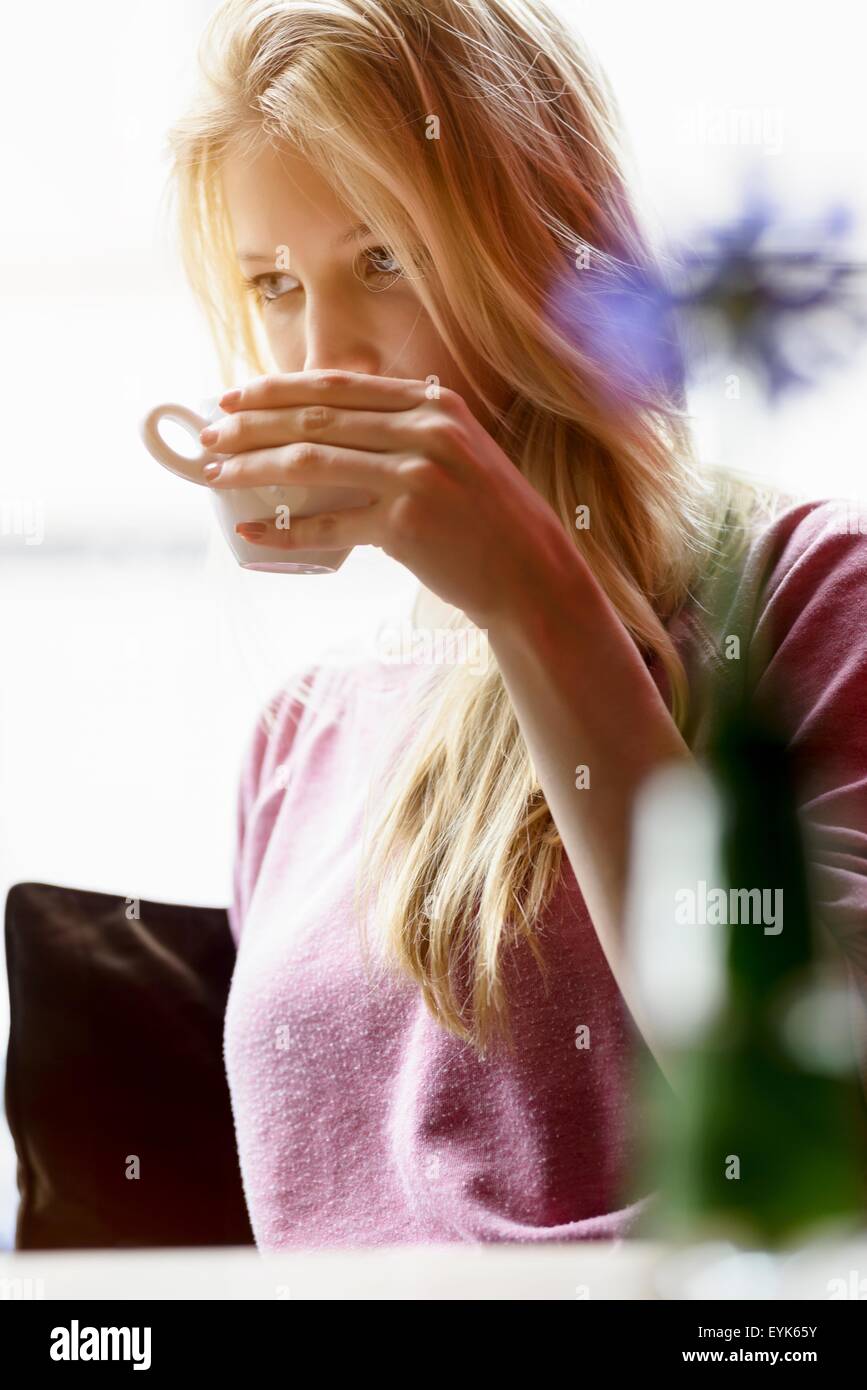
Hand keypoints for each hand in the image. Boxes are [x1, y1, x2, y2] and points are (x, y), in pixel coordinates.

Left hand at [200, 370, 575, 629]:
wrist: (531, 572)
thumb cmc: (485, 516)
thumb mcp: (456, 451)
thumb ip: (404, 430)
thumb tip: (329, 428)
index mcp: (432, 402)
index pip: (336, 385)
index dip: (276, 388)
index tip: (233, 396)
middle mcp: (424, 430)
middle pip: (314, 418)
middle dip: (250, 423)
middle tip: (207, 434)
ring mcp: (416, 477)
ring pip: (310, 463)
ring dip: (251, 467)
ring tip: (214, 474)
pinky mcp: (406, 526)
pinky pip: (327, 525)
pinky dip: (283, 530)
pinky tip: (250, 532)